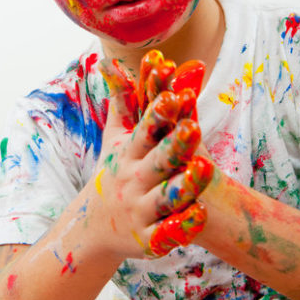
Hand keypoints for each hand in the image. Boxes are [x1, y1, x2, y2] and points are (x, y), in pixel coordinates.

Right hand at [90, 53, 213, 260]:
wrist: (94, 226)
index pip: (144, 130)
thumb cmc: (115, 170)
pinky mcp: (149, 240)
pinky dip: (182, 227)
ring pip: (165, 198)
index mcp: (128, 153)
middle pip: (157, 161)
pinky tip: (199, 213)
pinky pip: (167, 235)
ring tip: (205, 167)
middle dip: (174, 145)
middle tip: (193, 126)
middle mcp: (133, 181)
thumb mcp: (115, 136)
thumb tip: (111, 59)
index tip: (174, 95)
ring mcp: (140, 211)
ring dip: (184, 184)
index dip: (159, 114)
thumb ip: (122, 99)